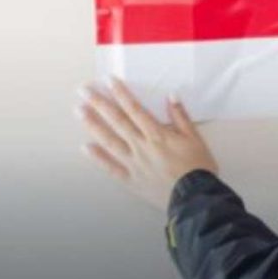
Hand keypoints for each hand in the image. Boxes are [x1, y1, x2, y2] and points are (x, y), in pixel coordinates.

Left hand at [76, 77, 218, 210]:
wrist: (195, 197)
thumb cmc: (198, 167)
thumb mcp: (194, 138)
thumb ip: (181, 116)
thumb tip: (171, 96)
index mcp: (157, 134)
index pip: (134, 109)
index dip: (121, 93)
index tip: (108, 81)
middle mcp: (141, 146)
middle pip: (117, 121)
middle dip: (100, 103)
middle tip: (83, 91)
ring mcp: (134, 163)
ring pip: (110, 141)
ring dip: (93, 125)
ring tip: (79, 111)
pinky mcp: (131, 180)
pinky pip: (111, 168)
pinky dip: (98, 158)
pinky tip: (85, 147)